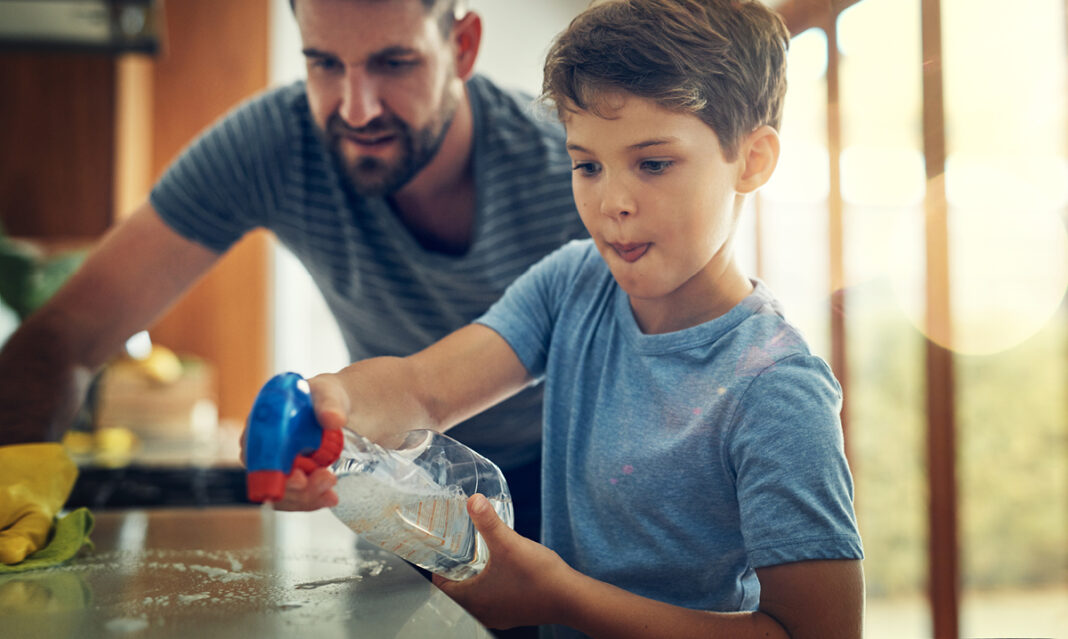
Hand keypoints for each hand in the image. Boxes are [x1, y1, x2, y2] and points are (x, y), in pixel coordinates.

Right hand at [238, 389, 339, 511]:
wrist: (339, 410)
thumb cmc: (325, 397)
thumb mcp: (328, 394)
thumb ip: (329, 404)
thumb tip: (334, 419)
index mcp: (263, 424)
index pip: (257, 453)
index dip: (272, 471)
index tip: (299, 478)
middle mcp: (265, 449)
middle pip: (269, 480)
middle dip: (296, 490)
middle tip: (327, 480)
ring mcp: (279, 467)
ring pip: (282, 495)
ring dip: (306, 499)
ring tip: (331, 493)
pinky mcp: (295, 479)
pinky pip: (296, 499)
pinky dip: (313, 501)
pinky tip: (330, 498)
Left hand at [432, 494, 573, 628]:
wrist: (572, 598)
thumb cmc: (539, 576)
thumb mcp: (509, 543)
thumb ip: (488, 521)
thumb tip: (473, 500)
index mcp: (473, 601)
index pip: (441, 584)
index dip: (438, 565)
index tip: (441, 548)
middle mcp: (482, 613)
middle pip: (457, 590)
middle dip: (456, 569)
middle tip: (458, 547)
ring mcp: (499, 616)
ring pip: (476, 595)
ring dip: (474, 577)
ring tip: (477, 555)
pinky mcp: (514, 614)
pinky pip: (493, 600)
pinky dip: (491, 586)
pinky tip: (500, 570)